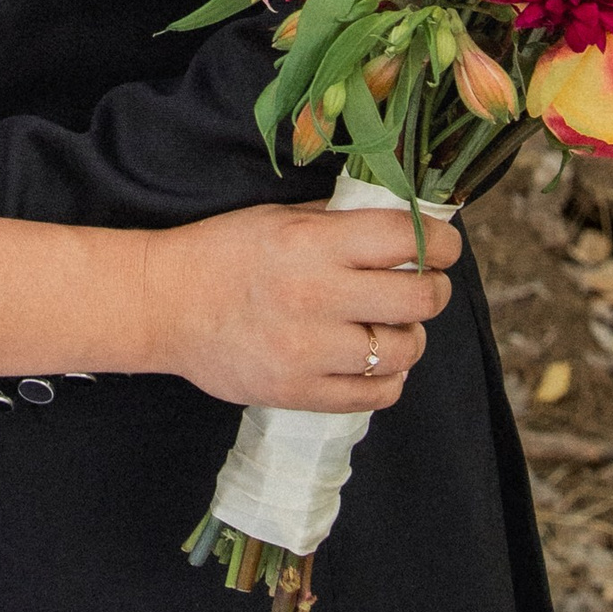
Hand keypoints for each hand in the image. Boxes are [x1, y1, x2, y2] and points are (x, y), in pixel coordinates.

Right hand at [136, 201, 459, 412]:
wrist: (164, 304)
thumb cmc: (223, 251)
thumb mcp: (279, 217)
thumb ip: (339, 222)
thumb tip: (405, 222)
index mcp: (311, 243)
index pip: (405, 238)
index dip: (442, 240)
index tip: (447, 244)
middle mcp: (317, 296)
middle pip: (419, 297)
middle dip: (434, 288)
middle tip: (425, 284)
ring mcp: (310, 350)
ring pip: (404, 349)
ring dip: (409, 336)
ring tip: (392, 325)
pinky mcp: (301, 392)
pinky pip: (377, 394)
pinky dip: (388, 378)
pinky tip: (373, 361)